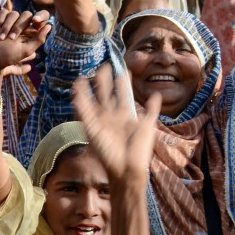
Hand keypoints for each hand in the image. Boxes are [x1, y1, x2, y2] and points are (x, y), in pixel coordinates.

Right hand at [0, 6, 50, 77]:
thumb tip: (49, 25)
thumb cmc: (8, 57)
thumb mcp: (26, 50)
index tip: (35, 20)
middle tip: (11, 38)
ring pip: (14, 13)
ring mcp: (10, 22)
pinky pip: (4, 12)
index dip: (41, 15)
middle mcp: (22, 26)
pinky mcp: (0, 19)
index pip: (41, 18)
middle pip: (27, 15)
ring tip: (1, 38)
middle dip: (19, 26)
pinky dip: (1, 21)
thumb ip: (39, 39)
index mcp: (31, 32)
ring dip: (7, 26)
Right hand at [72, 65, 159, 181]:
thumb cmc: (139, 150)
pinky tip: (78, 90)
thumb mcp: (148, 127)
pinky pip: (84, 112)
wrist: (128, 168)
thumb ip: (151, 110)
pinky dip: (80, 101)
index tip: (124, 71)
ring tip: (85, 76)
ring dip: (88, 89)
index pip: (123, 95)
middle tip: (105, 66)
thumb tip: (157, 94)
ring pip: (93, 101)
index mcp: (125, 116)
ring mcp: (100, 122)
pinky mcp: (91, 128)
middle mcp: (111, 117)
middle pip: (106, 95)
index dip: (123, 84)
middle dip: (105, 81)